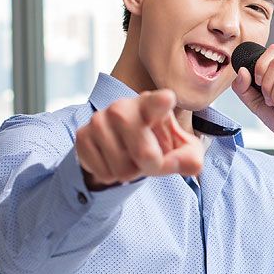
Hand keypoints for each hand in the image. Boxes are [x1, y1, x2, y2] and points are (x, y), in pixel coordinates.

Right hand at [75, 89, 204, 188]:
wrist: (122, 144)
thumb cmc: (156, 142)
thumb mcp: (180, 150)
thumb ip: (190, 157)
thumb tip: (191, 165)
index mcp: (151, 105)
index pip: (156, 103)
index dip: (161, 103)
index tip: (167, 99)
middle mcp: (123, 108)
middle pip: (143, 152)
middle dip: (152, 165)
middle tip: (152, 160)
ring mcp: (99, 120)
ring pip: (122, 168)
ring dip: (130, 173)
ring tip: (130, 157)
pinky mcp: (83, 136)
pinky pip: (103, 173)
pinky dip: (112, 175)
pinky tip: (112, 160)